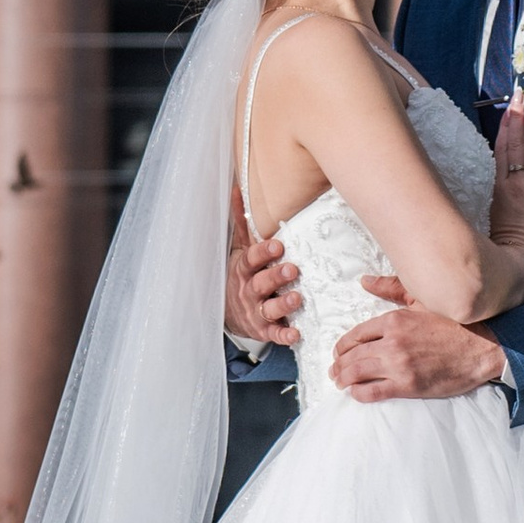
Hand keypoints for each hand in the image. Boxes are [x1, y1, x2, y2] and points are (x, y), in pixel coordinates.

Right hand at [226, 191, 301, 348]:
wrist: (226, 312)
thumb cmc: (239, 275)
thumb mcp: (238, 249)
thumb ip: (241, 222)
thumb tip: (236, 188)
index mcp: (243, 270)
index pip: (251, 259)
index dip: (263, 253)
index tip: (277, 245)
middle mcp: (248, 290)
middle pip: (261, 284)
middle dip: (276, 276)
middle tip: (292, 269)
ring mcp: (256, 311)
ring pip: (269, 309)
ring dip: (283, 304)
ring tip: (297, 298)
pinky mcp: (264, 329)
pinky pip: (274, 333)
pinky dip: (284, 334)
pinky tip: (296, 333)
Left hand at [332, 295, 506, 401]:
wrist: (483, 347)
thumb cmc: (455, 324)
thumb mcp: (422, 300)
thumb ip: (392, 289)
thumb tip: (364, 281)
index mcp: (394, 320)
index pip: (356, 335)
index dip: (342, 346)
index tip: (339, 352)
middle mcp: (392, 341)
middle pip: (352, 356)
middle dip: (338, 365)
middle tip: (334, 372)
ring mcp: (399, 365)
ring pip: (357, 373)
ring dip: (343, 380)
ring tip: (340, 383)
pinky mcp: (408, 385)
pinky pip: (372, 392)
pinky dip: (359, 394)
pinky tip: (356, 393)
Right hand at [487, 94, 523, 291]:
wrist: (515, 272)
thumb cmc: (492, 253)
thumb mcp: (473, 223)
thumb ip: (473, 196)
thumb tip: (454, 182)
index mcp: (498, 188)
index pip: (502, 149)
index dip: (507, 126)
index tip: (509, 105)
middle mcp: (518, 186)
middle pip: (519, 145)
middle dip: (521, 118)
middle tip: (522, 93)